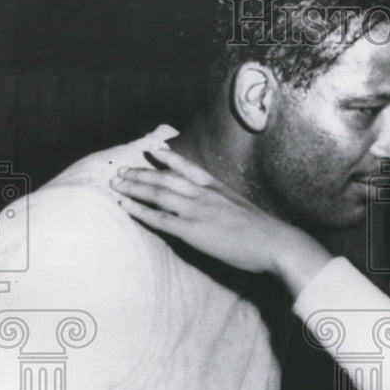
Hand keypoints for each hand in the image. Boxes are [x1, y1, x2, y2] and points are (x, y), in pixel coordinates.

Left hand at [110, 148, 331, 292]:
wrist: (273, 242)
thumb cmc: (264, 232)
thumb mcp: (243, 210)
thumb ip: (226, 207)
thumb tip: (219, 213)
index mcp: (217, 188)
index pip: (187, 167)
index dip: (168, 157)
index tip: (154, 148)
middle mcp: (203, 194)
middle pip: (165, 178)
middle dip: (141, 173)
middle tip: (121, 170)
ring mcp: (196, 210)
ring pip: (157, 193)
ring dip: (134, 187)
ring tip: (116, 183)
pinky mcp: (191, 229)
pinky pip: (158, 218)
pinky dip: (139, 210)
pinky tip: (124, 205)